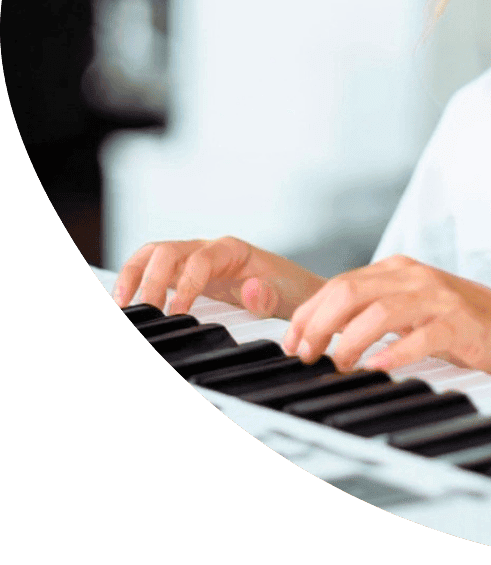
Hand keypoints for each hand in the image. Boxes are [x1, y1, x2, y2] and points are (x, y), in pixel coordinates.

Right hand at [111, 236, 324, 318]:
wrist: (294, 293)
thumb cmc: (289, 291)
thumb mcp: (287, 294)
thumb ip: (269, 295)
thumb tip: (251, 290)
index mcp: (231, 250)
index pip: (199, 260)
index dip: (185, 286)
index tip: (177, 314)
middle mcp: (208, 250)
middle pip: (167, 251)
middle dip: (151, 279)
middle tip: (143, 313)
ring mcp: (193, 261)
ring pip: (153, 256)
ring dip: (133, 276)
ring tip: (121, 305)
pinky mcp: (184, 276)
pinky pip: (153, 271)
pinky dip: (135, 283)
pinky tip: (125, 305)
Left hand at [280, 254, 490, 386]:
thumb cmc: (460, 325)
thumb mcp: (410, 308)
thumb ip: (371, 309)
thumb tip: (319, 328)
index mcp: (399, 270)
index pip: (339, 284)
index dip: (308, 314)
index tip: (292, 341)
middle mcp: (415, 277)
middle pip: (350, 291)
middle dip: (318, 326)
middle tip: (305, 355)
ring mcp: (439, 298)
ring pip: (379, 312)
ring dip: (349, 342)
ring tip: (339, 365)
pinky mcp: (459, 323)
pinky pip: (420, 336)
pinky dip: (393, 353)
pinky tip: (378, 368)